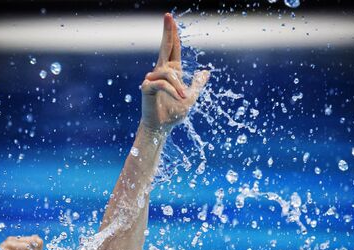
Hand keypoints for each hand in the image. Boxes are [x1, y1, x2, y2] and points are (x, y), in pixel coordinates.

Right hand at [141, 13, 208, 134]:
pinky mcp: (147, 88)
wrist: (160, 129)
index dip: (172, 34)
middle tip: (168, 16)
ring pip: (168, 73)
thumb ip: (197, 85)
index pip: (172, 49)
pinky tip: (179, 98)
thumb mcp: (190, 99)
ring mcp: (152, 79)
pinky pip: (163, 84)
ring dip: (179, 86)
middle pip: (165, 48)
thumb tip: (206, 72)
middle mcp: (160, 72)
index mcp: (171, 72)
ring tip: (184, 98)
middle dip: (167, 33)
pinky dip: (173, 91)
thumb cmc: (173, 115)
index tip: (170, 18)